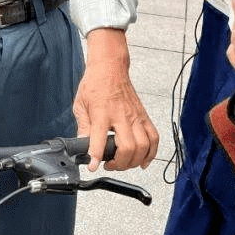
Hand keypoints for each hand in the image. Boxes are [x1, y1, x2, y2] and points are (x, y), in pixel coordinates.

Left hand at [73, 28, 158, 171]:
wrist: (110, 67)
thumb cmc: (95, 84)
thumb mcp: (80, 104)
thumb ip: (82, 126)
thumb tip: (81, 144)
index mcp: (102, 112)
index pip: (100, 139)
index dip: (96, 156)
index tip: (93, 167)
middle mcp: (121, 115)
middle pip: (128, 147)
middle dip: (119, 164)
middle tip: (109, 165)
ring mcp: (135, 116)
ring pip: (143, 146)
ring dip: (134, 161)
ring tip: (123, 163)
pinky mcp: (144, 116)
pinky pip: (154, 138)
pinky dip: (151, 153)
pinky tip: (143, 160)